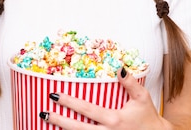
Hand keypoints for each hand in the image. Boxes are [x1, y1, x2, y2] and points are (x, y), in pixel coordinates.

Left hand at [41, 68, 169, 129]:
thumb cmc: (148, 116)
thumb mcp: (142, 97)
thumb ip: (130, 83)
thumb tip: (119, 67)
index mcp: (114, 120)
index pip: (87, 110)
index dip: (69, 102)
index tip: (54, 95)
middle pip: (78, 128)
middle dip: (59, 121)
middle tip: (43, 113)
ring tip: (48, 124)